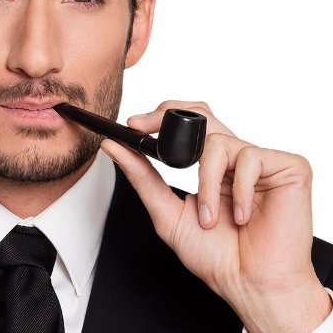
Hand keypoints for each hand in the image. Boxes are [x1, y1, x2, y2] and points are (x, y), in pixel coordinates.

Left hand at [101, 100, 331, 332]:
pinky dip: (238, 189)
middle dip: (170, 117)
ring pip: (218, 141)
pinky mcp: (287, 167)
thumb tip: (114, 147)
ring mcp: (260, 162)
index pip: (187, 127)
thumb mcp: (167, 213)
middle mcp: (233, 160)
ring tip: (210, 216)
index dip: (159, 118)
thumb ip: (142, 177)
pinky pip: (250, 157)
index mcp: (211, 168)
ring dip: (205, 182)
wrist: (251, 286)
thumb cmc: (216, 257)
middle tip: (146, 130)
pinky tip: (241, 215)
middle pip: (202, 115)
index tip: (132, 125)